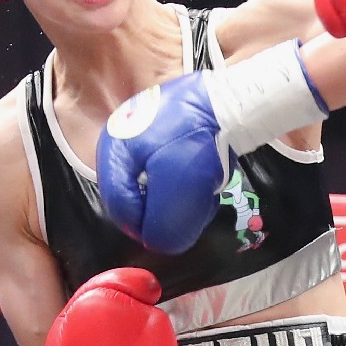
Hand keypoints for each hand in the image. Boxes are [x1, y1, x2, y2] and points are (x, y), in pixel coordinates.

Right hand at [97, 40, 327, 252]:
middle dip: (163, 207)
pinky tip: (207, 172)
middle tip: (190, 211)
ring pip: (156, 175)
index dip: (144, 228)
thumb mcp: (175, 197)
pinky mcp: (170, 117)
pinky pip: (172, 155)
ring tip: (203, 191)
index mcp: (113, 152)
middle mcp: (121, 134)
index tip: (170, 234)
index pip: (118, 207)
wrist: (232, 102)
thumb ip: (163, 229)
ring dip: (178, 190)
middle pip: (136, 191)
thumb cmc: (195, 148)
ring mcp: (145, 121)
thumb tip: (164, 243)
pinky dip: (188, 170)